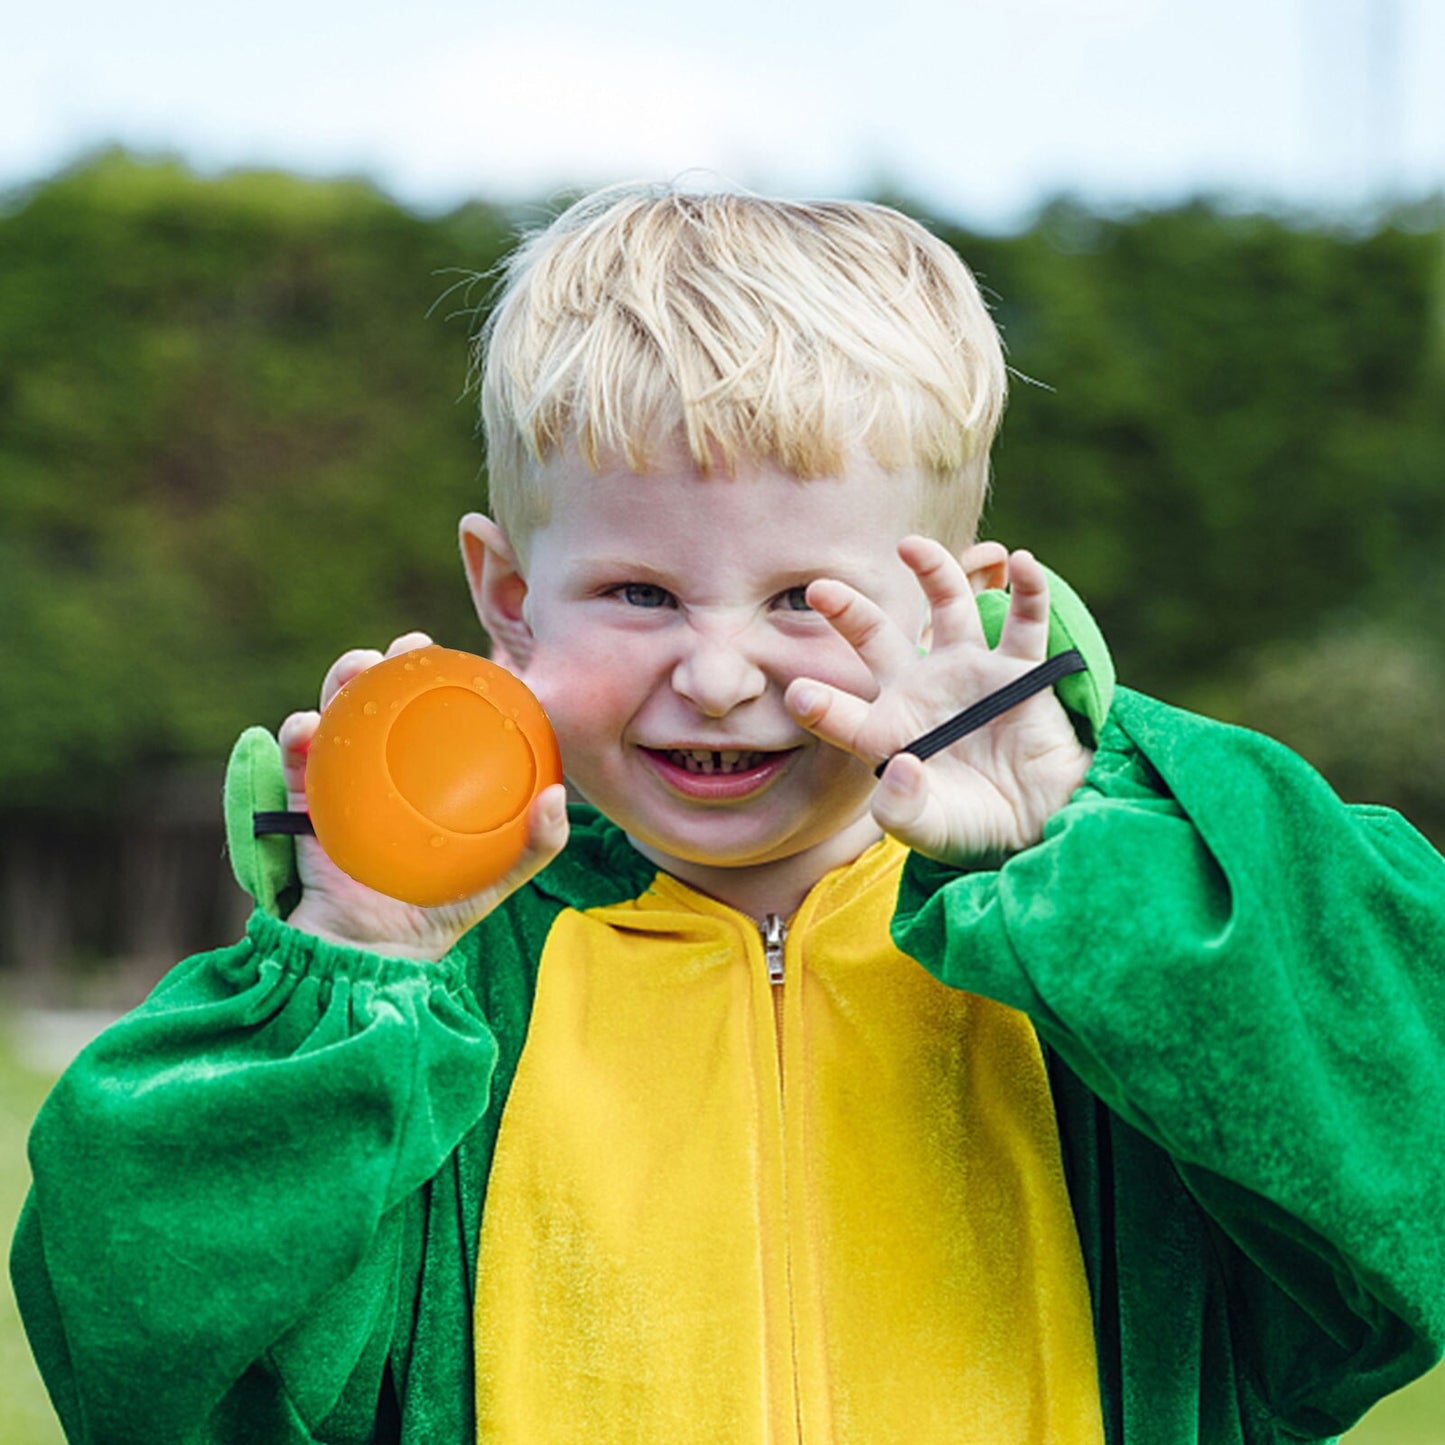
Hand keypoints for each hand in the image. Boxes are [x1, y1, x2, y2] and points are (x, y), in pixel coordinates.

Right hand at [281, 631, 568, 959]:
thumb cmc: (439, 909)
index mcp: (426, 772)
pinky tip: (308, 726)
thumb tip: (561, 796)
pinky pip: (296, 759)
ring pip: (336, 713)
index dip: (438, 675)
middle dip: (388, 662)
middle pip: (381, 698)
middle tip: (404, 650)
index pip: (432, 710)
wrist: (375, 952)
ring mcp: (342, 779)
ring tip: (357, 668)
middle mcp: (385, 766)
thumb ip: (536, 843)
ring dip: (341, 681)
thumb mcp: (498, 874)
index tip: (450, 652)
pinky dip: (298, 735)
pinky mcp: (303, 801)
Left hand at [785, 540, 1092, 865]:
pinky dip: (1028, 592)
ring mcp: (970, 673)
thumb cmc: (972, 826)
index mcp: (886, 731)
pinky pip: (1025, 622)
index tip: (798, 693)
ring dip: (933, 572)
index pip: (841, 713)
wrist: (1039, 822)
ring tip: (910, 546)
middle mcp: (920, 690)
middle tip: (819, 588)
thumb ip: (903, 808)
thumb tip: (900, 765)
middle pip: (876, 639)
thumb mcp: (929, 829)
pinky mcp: (1020, 671)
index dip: (819, 703)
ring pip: (947, 608)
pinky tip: (1022, 563)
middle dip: (848, 612)